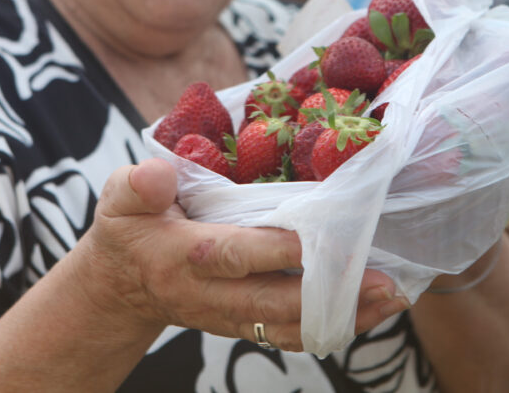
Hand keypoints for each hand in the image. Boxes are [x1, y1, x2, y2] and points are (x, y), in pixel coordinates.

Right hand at [74, 159, 408, 352]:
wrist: (119, 289)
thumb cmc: (127, 230)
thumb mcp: (119, 199)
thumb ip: (138, 185)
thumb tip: (159, 173)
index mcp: (182, 257)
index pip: (235, 255)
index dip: (277, 248)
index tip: (320, 236)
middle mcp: (210, 295)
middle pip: (274, 301)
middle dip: (329, 293)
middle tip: (381, 280)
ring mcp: (229, 317)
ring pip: (289, 326)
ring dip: (342, 316)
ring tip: (390, 298)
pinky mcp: (244, 326)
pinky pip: (291, 334)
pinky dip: (332, 325)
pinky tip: (369, 311)